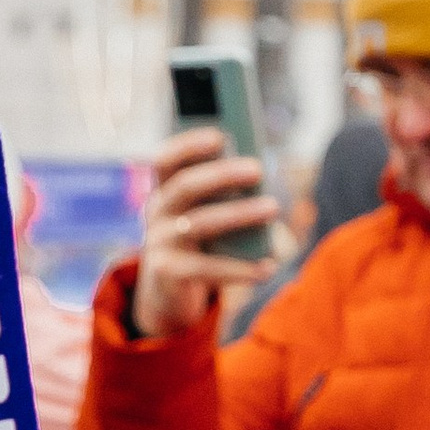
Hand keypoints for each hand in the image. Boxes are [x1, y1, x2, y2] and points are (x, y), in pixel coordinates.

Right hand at [129, 125, 282, 338]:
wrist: (169, 293)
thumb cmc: (198, 243)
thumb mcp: (205, 215)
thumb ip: (224, 196)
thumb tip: (260, 177)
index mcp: (164, 191)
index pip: (165, 160)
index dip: (187, 146)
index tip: (219, 136)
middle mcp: (156, 212)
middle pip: (185, 187)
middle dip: (222, 175)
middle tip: (258, 169)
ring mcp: (159, 242)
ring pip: (199, 224)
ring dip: (240, 214)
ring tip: (273, 208)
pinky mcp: (168, 273)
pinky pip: (208, 268)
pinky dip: (241, 268)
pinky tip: (268, 266)